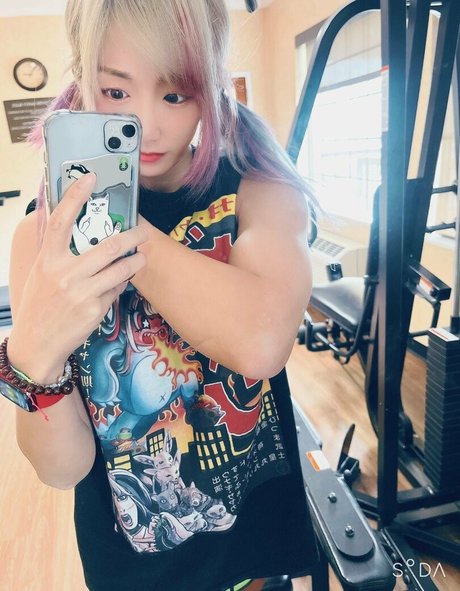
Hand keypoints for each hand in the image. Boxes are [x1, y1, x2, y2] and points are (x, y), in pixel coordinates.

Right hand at [8, 173, 146, 382]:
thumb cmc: (39, 304)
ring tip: (141, 256)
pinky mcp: (95, 310)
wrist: (37, 344)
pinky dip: (121, 283)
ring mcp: (82, 293)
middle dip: (132, 236)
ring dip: (135, 260)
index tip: (90, 178)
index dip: (75, 196)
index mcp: (48, 259)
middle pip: (108, 246)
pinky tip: (119, 283)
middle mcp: (65, 274)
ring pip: (120, 268)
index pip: (62, 220)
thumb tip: (57, 213)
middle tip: (143, 231)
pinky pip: (117, 289)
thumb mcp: (38, 271)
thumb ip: (51, 244)